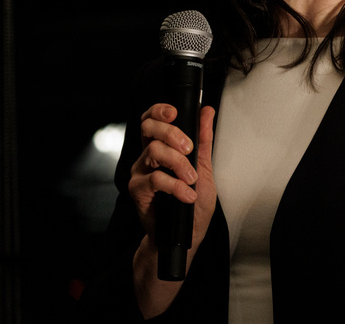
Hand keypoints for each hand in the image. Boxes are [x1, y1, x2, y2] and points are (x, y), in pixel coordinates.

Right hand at [128, 103, 216, 252]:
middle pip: (149, 129)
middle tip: (188, 149)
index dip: (159, 111)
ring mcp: (140, 172)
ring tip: (192, 179)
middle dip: (171, 133)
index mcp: (161, 147)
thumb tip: (206, 112)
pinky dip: (176, 186)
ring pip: (154, 151)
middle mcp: (147, 157)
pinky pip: (155, 179)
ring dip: (178, 163)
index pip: (151, 120)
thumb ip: (203, 140)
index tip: (174, 113)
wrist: (187, 234)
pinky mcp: (137, 190)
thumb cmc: (194, 203)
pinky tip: (187, 195)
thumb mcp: (204, 167)